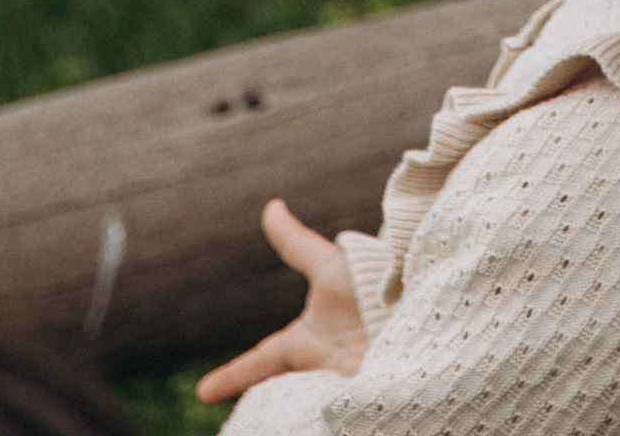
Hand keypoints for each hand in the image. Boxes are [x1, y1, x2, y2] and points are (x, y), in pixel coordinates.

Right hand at [196, 198, 369, 406]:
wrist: (417, 306)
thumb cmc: (372, 286)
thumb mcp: (329, 267)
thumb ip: (297, 244)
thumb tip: (272, 206)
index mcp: (305, 344)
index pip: (261, 362)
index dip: (232, 376)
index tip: (202, 393)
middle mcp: (317, 371)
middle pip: (276, 396)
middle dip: (259, 409)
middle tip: (238, 426)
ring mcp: (335, 389)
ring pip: (302, 409)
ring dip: (289, 415)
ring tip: (271, 425)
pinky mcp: (356, 401)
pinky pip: (333, 417)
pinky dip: (326, 419)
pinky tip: (317, 421)